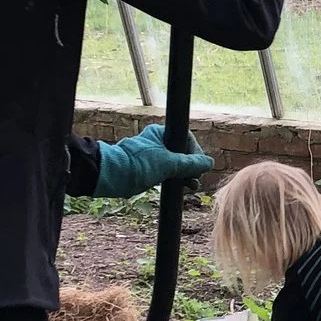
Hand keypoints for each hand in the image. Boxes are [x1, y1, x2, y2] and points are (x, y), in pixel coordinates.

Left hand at [94, 122, 213, 198]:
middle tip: (196, 177)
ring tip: (191, 185)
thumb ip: (190, 163)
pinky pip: (168, 172)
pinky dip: (176, 179)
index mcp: (160, 133)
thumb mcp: (169, 163)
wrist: (112, 177)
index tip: (199, 165)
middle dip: (191, 166)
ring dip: (185, 174)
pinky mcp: (149, 169)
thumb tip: (209, 163)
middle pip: (182, 152)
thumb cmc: (138, 165)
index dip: (195, 152)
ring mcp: (153, 156)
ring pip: (176, 164)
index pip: (186, 139)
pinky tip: (182, 187)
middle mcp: (157, 142)